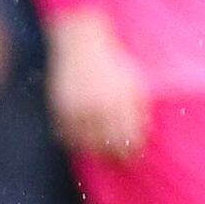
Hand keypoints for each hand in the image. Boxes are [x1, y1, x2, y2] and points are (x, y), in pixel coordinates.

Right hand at [47, 13, 150, 159]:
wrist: (81, 42)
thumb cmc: (113, 60)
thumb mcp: (133, 80)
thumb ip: (139, 107)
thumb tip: (144, 133)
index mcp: (121, 100)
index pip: (129, 137)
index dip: (132, 151)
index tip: (133, 157)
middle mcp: (99, 106)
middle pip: (108, 145)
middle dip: (115, 156)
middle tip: (118, 161)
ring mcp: (78, 108)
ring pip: (87, 144)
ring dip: (95, 152)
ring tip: (100, 153)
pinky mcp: (61, 108)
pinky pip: (68, 136)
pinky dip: (75, 141)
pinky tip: (82, 142)